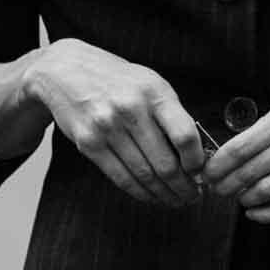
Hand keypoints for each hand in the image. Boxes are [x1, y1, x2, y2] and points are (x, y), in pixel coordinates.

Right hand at [22, 39, 203, 207]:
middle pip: (164, 162)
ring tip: (175, 200)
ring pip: (142, 174)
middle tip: (192, 197)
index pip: (184, 135)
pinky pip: (119, 177)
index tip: (202, 173)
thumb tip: (194, 153)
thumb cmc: (118, 79)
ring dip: (163, 194)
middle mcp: (131, 109)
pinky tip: (150, 196)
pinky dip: (138, 192)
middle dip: (183, 186)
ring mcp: (107, 127)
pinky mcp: (88, 143)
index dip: (196, 161)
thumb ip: (172, 114)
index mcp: (155, 92)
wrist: (67, 69)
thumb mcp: (151, 84)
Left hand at [202, 103, 269, 222]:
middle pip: (250, 170)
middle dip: (228, 186)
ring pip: (267, 190)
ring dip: (247, 200)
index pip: (241, 145)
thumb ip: (261, 136)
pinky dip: (265, 215)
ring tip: (242, 200)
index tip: (207, 175)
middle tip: (220, 192)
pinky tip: (257, 213)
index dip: (218, 166)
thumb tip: (219, 162)